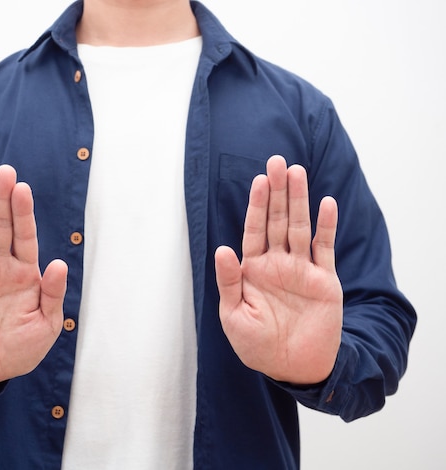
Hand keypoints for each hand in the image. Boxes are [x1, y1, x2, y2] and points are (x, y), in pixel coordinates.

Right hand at [0, 165, 66, 388]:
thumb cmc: (18, 351)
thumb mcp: (45, 326)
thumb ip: (51, 294)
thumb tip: (58, 263)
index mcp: (25, 274)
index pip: (25, 236)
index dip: (24, 213)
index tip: (23, 188)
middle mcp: (1, 267)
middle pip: (2, 226)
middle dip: (3, 199)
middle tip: (5, 171)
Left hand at [215, 155, 342, 384]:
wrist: (292, 367)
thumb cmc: (256, 345)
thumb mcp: (234, 315)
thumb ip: (229, 281)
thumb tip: (222, 248)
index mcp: (253, 269)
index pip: (254, 230)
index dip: (257, 206)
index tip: (259, 180)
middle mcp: (277, 263)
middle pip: (278, 221)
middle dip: (278, 193)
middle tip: (278, 162)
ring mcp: (301, 269)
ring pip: (301, 228)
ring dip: (300, 201)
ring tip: (298, 172)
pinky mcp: (324, 281)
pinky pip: (325, 249)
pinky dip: (326, 227)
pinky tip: (326, 203)